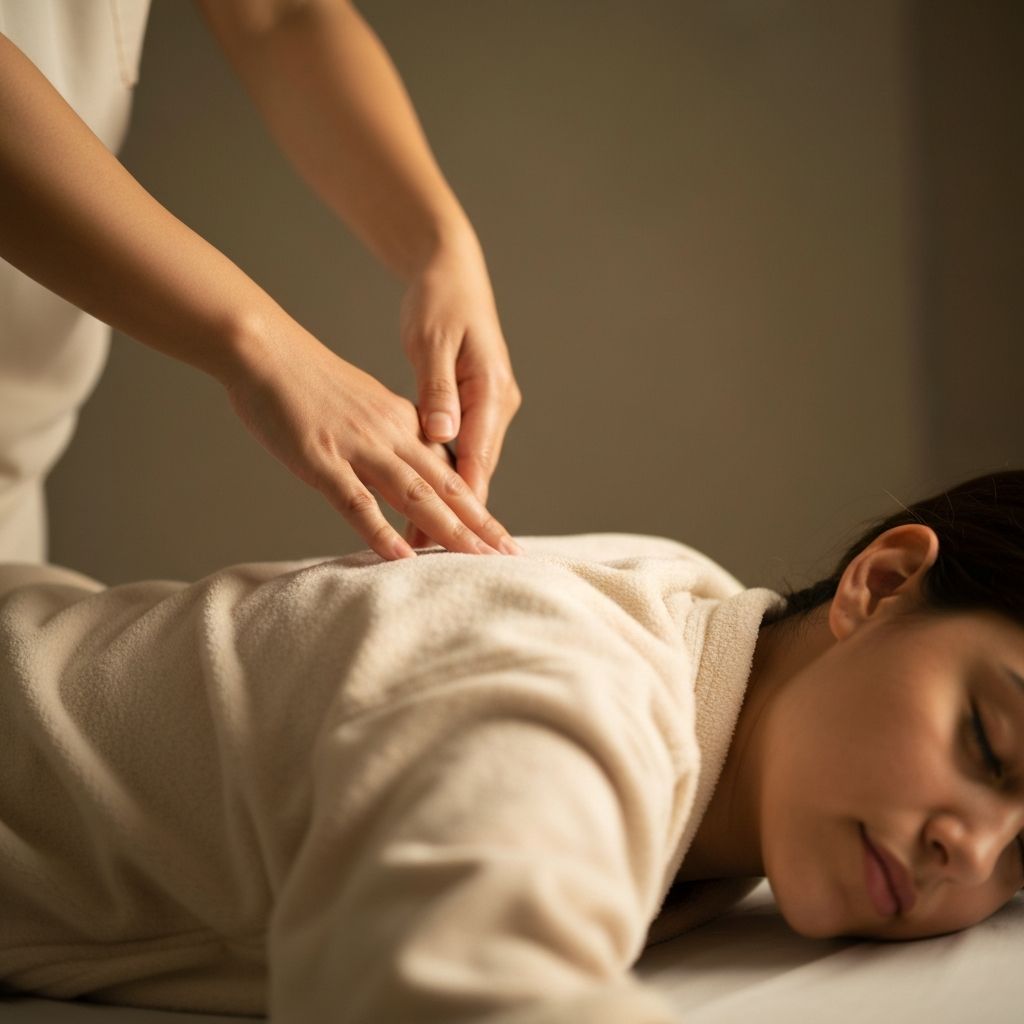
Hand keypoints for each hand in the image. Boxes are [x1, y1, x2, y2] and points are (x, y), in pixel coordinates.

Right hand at [223, 313, 520, 560]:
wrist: (265, 349)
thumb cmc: (308, 380)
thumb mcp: (365, 405)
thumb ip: (389, 436)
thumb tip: (407, 467)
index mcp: (403, 422)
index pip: (450, 470)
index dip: (478, 505)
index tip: (500, 535)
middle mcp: (391, 435)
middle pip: (446, 485)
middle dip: (481, 524)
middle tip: (509, 555)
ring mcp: (358, 448)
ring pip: (414, 494)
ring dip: (448, 530)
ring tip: (475, 559)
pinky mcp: (322, 461)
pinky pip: (357, 502)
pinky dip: (381, 531)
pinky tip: (402, 556)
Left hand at [400, 236, 520, 547]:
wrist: (451, 272)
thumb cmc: (439, 302)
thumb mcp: (433, 342)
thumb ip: (438, 390)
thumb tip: (442, 435)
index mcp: (491, 389)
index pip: (477, 458)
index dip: (461, 502)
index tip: (446, 536)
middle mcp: (497, 403)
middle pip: (477, 471)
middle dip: (455, 513)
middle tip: (431, 553)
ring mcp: (489, 406)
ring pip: (469, 464)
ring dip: (450, 500)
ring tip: (428, 540)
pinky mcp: (474, 405)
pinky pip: (461, 449)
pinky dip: (444, 475)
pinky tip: (427, 498)